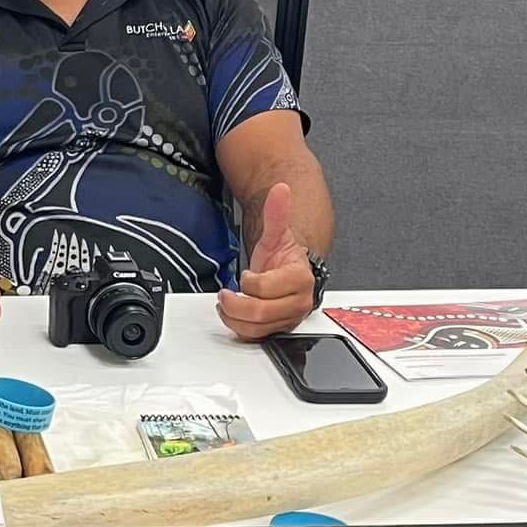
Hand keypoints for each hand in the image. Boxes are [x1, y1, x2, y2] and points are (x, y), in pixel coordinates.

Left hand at [217, 181, 315, 340]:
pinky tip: (233, 314)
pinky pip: (253, 336)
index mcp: (300, 279)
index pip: (266, 288)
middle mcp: (298, 303)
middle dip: (236, 302)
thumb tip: (280, 190)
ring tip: (228, 302)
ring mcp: (287, 319)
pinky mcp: (276, 331)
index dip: (249, 281)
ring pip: (255, 328)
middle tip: (226, 293)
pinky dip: (238, 327)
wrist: (287, 273)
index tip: (246, 274)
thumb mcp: (276, 235)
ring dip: (234, 316)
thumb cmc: (283, 258)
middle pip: (259, 312)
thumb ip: (276, 213)